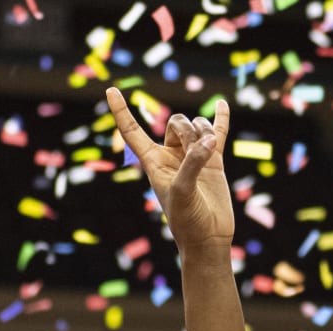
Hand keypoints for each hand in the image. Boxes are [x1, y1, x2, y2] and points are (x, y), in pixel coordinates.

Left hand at [105, 87, 233, 250]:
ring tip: (210, 150)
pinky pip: (217, 132)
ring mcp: (194, 157)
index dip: (121, 111)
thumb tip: (208, 140)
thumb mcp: (182, 192)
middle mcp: (171, 156)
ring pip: (197, 127)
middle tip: (195, 149)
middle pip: (175, 123)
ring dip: (204, 131)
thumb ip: (192, 163)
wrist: (208, 237)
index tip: (111, 90)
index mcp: (153, 163)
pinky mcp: (214, 161)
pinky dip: (220, 118)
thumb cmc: (186, 220)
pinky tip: (221, 104)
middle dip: (186, 128)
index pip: (132, 132)